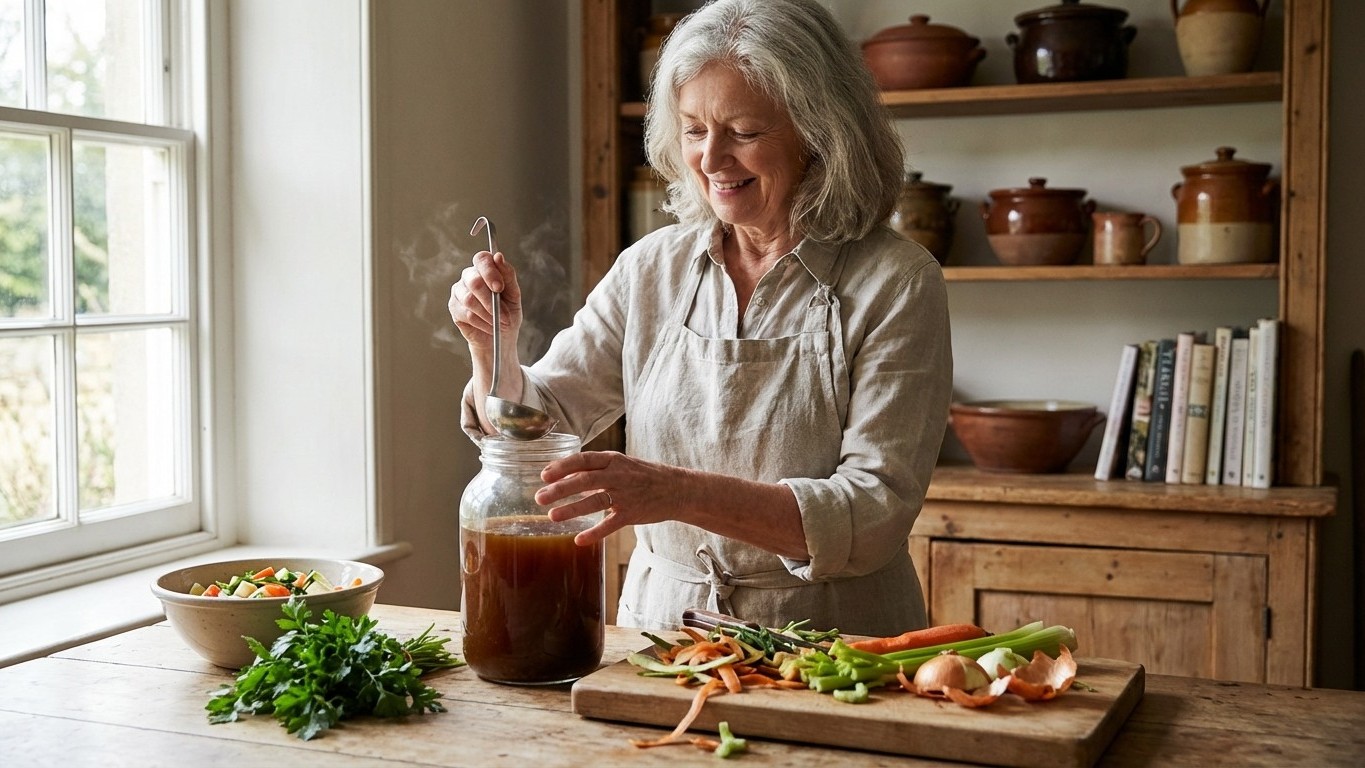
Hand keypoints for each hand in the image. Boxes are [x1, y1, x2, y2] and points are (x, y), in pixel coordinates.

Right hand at [447, 250, 524, 351]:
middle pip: (474, 281)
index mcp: (485, 268)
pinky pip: (466, 314)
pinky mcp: (453, 307)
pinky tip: (488, 325)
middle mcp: (469, 276)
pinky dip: (481, 322)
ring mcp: (459, 291)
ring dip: (488, 314)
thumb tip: (498, 256)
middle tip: (503, 314)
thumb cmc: (508, 313)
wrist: (501, 337)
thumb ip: (508, 275)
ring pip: (469, 300)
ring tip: (498, 322)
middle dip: (491, 301)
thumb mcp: (514, 295)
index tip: (499, 288)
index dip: (490, 272)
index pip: (482, 259)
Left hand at [536, 451, 693, 546]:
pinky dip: (594, 533)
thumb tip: (563, 476)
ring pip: (595, 502)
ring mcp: (626, 495)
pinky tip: (579, 540)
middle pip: (584, 480)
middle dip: (560, 489)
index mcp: (613, 460)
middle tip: (540, 498)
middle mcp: (618, 475)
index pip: (583, 460)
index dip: (562, 467)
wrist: (676, 489)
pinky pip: (610, 525)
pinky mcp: (632, 514)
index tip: (544, 475)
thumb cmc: (643, 476)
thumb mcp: (621, 465)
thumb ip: (595, 470)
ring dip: (572, 509)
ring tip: (552, 516)